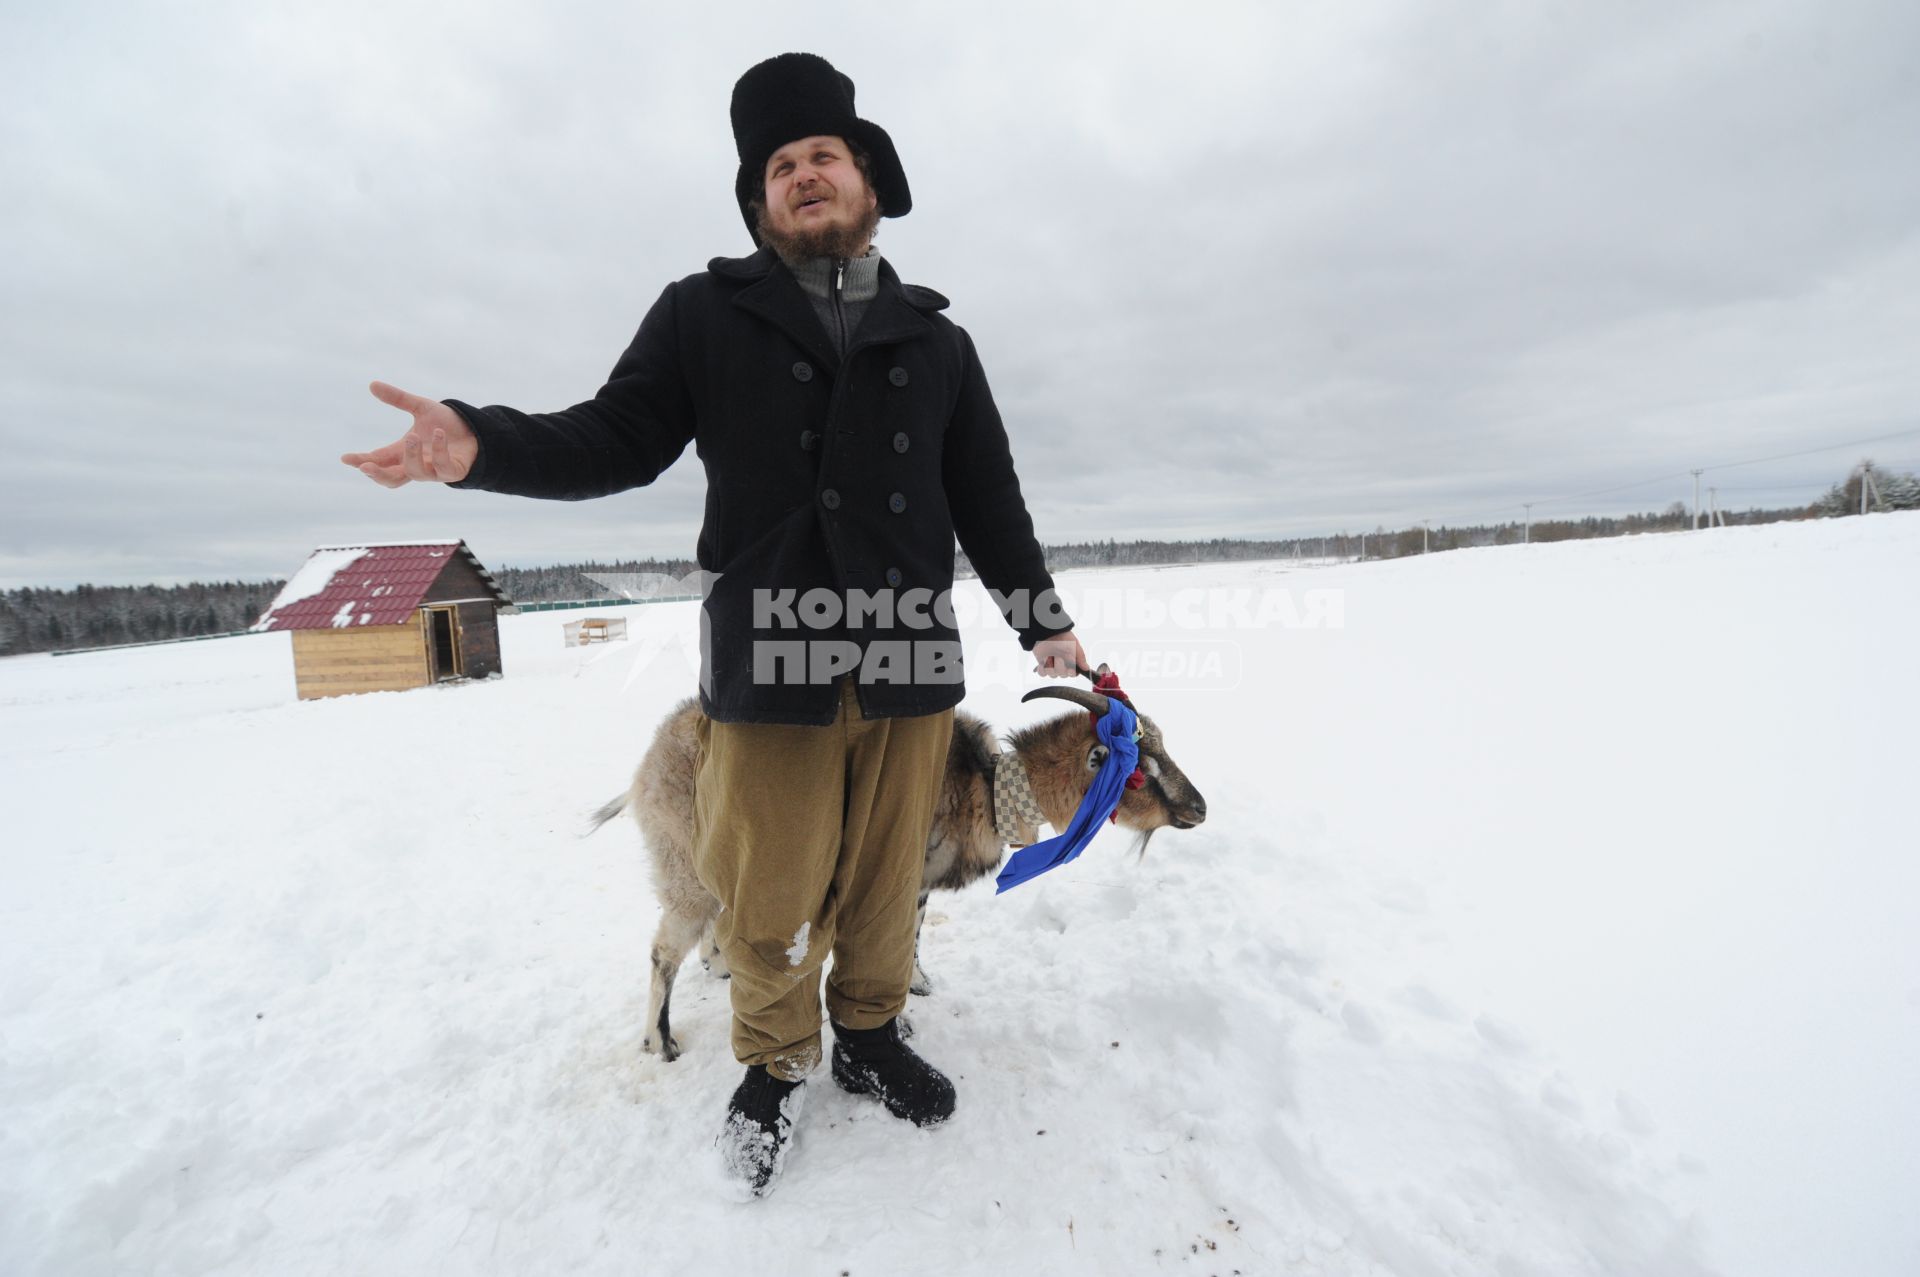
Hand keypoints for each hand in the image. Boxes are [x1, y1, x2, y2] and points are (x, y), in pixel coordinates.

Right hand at [341, 381, 477, 486]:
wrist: (476, 430)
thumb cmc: (446, 424)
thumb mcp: (420, 408)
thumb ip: (398, 398)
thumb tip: (372, 384)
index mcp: (403, 452)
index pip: (377, 460)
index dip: (361, 461)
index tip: (345, 458)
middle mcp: (416, 464)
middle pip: (391, 479)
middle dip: (377, 474)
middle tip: (365, 465)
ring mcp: (434, 470)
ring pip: (415, 473)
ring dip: (411, 456)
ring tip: (411, 436)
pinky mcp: (453, 471)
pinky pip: (443, 466)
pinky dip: (439, 451)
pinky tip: (439, 434)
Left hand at [1031, 630, 1086, 678]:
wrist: (1048, 631)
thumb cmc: (1062, 636)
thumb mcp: (1074, 645)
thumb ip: (1080, 657)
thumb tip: (1086, 668)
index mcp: (1071, 662)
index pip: (1073, 673)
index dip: (1071, 672)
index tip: (1069, 668)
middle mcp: (1062, 665)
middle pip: (1063, 675)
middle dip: (1060, 667)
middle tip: (1058, 657)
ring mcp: (1052, 666)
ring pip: (1053, 675)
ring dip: (1051, 666)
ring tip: (1050, 656)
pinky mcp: (1043, 665)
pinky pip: (1042, 673)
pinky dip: (1042, 669)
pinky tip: (1043, 661)